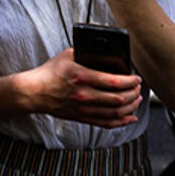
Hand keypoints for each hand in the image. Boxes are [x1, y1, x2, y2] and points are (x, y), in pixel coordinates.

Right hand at [24, 48, 142, 127]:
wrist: (35, 92)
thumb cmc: (49, 73)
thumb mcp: (66, 56)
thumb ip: (85, 53)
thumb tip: (103, 52)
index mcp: (81, 77)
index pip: (114, 81)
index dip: (130, 81)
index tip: (136, 78)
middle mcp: (84, 95)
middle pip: (119, 99)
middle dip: (134, 93)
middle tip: (139, 88)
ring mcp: (84, 108)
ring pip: (116, 112)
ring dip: (131, 107)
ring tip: (137, 99)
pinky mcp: (83, 117)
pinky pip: (107, 123)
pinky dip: (122, 122)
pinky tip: (130, 117)